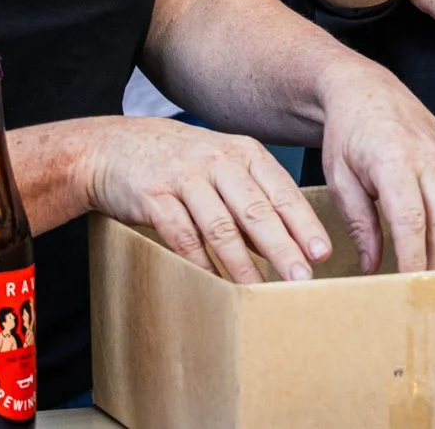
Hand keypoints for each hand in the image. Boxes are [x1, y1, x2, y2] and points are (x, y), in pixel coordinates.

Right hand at [81, 116, 333, 283]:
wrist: (112, 146)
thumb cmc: (178, 162)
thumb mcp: (221, 167)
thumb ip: (251, 200)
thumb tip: (284, 244)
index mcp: (244, 152)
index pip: (282, 191)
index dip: (303, 224)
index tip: (322, 253)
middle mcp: (218, 160)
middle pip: (257, 209)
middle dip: (283, 246)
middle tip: (303, 277)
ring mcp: (185, 176)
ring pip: (221, 224)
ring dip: (243, 261)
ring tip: (262, 289)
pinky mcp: (154, 195)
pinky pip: (182, 234)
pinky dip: (200, 261)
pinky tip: (215, 282)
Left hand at [315, 58, 434, 274]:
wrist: (366, 89)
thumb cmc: (347, 132)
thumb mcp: (339, 179)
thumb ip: (359, 224)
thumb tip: (372, 265)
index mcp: (394, 163)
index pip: (412, 223)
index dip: (414, 260)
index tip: (408, 287)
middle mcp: (428, 159)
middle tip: (429, 293)